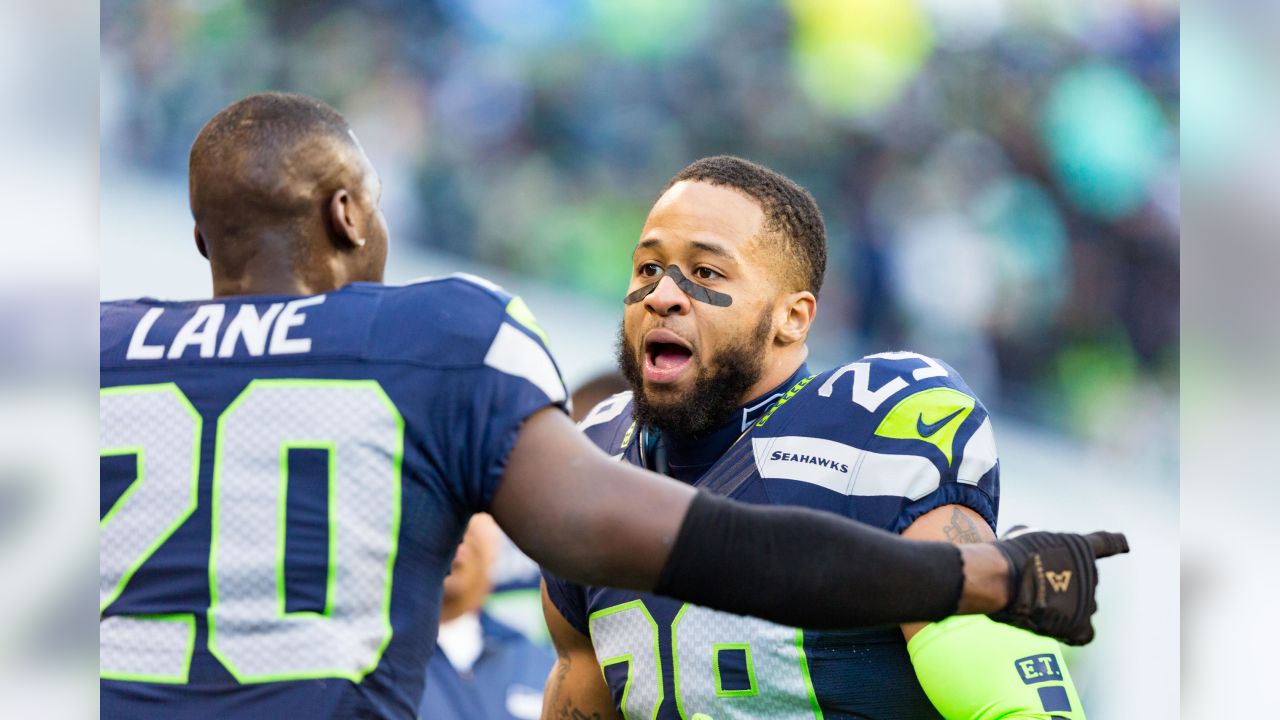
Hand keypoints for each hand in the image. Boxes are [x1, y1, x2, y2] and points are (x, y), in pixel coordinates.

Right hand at [988, 527, 1128, 645]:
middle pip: (1084, 581)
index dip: (1116, 544)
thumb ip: (1040, 547)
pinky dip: (1075, 632)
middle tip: (1038, 585)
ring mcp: (1087, 600)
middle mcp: (1090, 574)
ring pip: (1083, 606)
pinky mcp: (1078, 624)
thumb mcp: (1024, 537)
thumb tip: (1036, 559)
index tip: (1125, 544)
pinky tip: (1066, 632)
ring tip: (1037, 606)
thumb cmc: (1008, 555)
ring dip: (1066, 606)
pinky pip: (1085, 633)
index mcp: (1080, 547)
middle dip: (1065, 583)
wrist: (1003, 579)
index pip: (1105, 544)